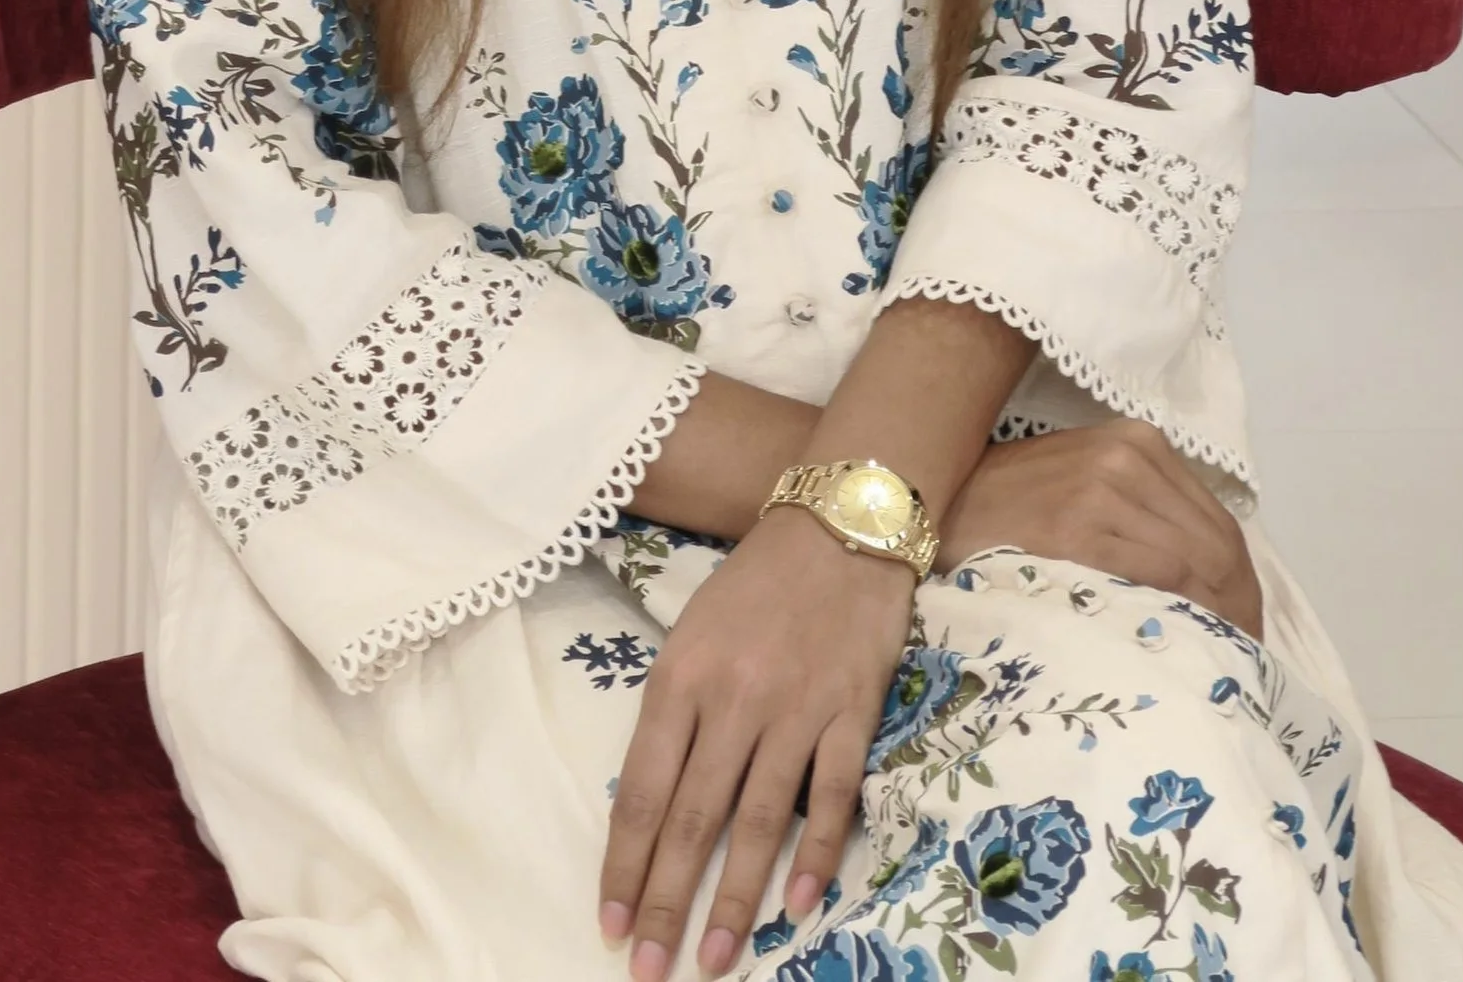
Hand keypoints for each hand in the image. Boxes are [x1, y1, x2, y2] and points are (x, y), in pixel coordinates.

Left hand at [600, 506, 907, 978]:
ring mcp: (795, 709)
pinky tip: (796, 906)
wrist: (839, 525)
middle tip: (648, 971)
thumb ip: (674, 716)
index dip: (624, 864)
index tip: (610, 924)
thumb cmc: (755, 584)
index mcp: (680, 678)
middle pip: (690, 819)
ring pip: (757, 821)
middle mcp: (732, 700)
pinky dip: (815, 855)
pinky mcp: (851, 713)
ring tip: (710, 959)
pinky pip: (831, 797)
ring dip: (734, 899)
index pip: (640, 791)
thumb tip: (653, 808)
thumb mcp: (691, 635)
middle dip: (665, 903)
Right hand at [940, 420, 1262, 638]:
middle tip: (1242, 664)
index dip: (1242, 587)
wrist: (929, 507)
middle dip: (1240, 610)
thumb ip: (1142, 516)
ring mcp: (1104, 488)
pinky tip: (1186, 649)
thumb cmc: (1010, 511)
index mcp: (1137, 442)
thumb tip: (1208, 581)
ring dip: (1220, 620)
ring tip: (1220, 667)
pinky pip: (1162, 577)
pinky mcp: (1080, 526)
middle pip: (1218, 547)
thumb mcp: (1085, 489)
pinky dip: (1184, 614)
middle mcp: (1129, 456)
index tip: (1246, 636)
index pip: (1219, 526)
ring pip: (1198, 565)